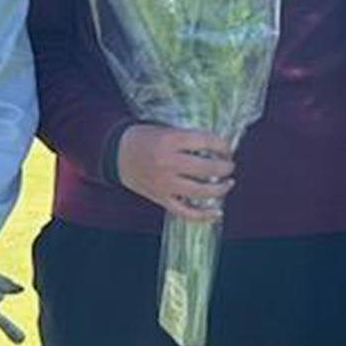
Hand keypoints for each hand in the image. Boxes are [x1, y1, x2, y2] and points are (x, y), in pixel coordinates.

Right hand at [115, 124, 236, 220]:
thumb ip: (188, 138)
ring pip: (200, 191)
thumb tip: (217, 147)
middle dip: (225, 167)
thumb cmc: (143, 138)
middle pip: (207, 168)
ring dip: (220, 189)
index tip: (226, 148)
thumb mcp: (165, 129)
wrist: (116, 153)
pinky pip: (186, 211)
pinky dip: (204, 215)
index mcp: (169, 140)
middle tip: (229, 165)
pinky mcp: (161, 198)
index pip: (206, 141)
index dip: (222, 145)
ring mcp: (164, 183)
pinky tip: (217, 212)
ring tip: (228, 183)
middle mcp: (168, 162)